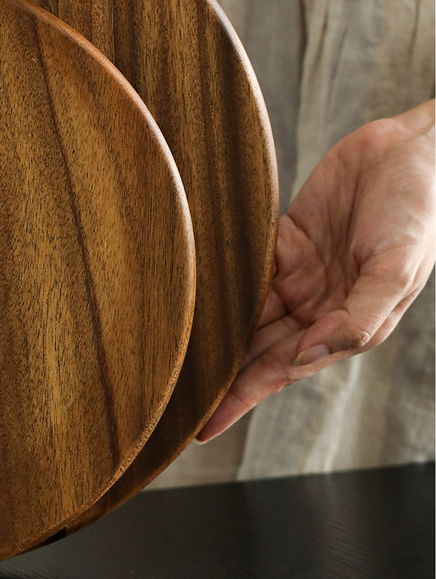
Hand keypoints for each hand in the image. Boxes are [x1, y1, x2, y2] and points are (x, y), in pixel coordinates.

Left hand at [197, 100, 434, 440]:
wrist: (413, 151)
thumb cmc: (419, 213)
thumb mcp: (396, 270)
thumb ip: (355, 319)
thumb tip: (304, 357)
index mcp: (347, 325)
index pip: (282, 370)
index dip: (243, 398)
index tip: (203, 427)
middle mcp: (320, 305)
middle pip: (256, 347)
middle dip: (219, 372)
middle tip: (170, 393)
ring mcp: (303, 273)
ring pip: (248, 309)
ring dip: (214, 327)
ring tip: (169, 349)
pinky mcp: (289, 237)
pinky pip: (250, 263)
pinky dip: (222, 275)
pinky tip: (191, 289)